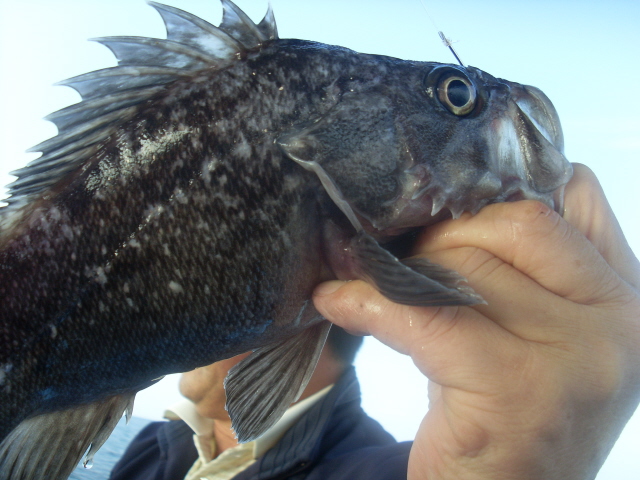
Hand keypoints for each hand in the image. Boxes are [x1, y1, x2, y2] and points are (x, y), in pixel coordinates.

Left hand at [312, 164, 639, 479]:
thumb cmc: (510, 409)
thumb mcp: (536, 330)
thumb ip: (522, 268)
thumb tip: (445, 201)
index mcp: (624, 296)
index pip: (572, 194)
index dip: (500, 190)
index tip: (447, 208)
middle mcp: (620, 321)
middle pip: (515, 223)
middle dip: (445, 232)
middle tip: (403, 258)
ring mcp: (578, 357)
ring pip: (470, 263)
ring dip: (405, 267)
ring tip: (372, 280)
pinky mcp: (518, 390)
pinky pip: (426, 315)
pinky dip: (371, 302)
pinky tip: (340, 302)